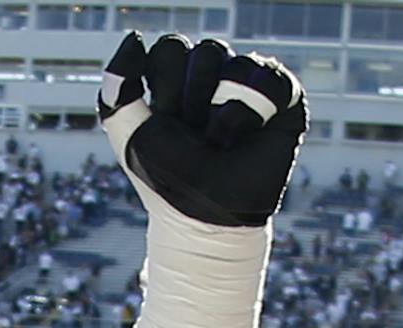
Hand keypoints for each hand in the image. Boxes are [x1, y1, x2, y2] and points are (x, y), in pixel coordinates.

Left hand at [99, 31, 306, 327]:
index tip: (164, 121)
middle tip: (193, 135)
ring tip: (219, 143)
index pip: (172, 47)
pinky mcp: (285, 99)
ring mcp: (250, 87)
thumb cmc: (166, 179)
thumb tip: (135, 36)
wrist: (208, 216)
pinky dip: (253, 111)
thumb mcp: (128, 134)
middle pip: (206, 51)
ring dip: (221, 111)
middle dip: (192, 98)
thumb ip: (116, 86)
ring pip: (238, 64)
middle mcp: (215, 79)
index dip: (166, 84)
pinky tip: (245, 136)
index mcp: (178, 81)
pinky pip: (272, 77)